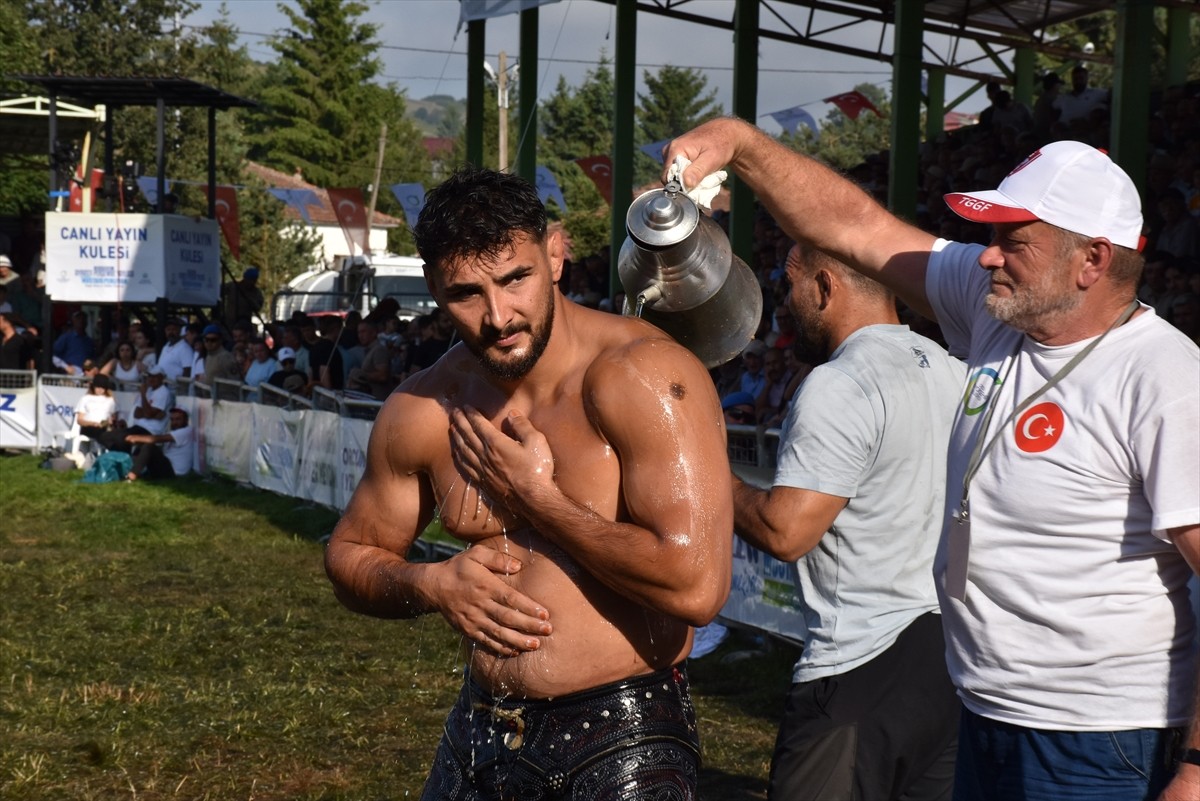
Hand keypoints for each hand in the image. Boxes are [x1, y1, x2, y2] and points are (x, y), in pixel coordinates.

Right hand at [434, 545, 551, 657]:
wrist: (433, 586)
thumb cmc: (459, 567)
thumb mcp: (476, 554)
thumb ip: (497, 558)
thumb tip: (518, 566)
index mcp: (486, 586)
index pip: (511, 599)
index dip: (528, 608)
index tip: (545, 614)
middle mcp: (481, 605)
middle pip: (508, 618)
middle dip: (530, 626)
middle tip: (548, 631)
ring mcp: (474, 619)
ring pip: (499, 633)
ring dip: (519, 640)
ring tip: (536, 645)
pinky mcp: (468, 630)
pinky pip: (486, 641)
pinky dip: (501, 648)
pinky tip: (515, 651)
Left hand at [449, 406, 555, 508]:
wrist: (534, 499)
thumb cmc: (537, 469)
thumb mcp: (536, 441)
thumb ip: (523, 426)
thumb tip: (512, 414)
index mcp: (496, 443)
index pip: (479, 425)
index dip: (471, 414)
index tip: (465, 406)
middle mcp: (485, 455)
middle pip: (468, 435)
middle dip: (460, 422)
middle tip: (453, 412)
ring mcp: (482, 470)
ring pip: (464, 450)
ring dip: (456, 437)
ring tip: (451, 428)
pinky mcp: (483, 482)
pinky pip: (465, 467)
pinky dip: (459, 457)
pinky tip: (456, 453)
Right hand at [662, 117, 747, 191]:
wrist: (726, 133)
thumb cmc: (721, 144)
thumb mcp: (712, 159)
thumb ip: (698, 171)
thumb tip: (686, 184)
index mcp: (675, 149)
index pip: (668, 177)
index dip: (679, 187)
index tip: (694, 191)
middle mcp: (669, 151)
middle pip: (670, 178)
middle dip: (684, 185)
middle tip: (702, 183)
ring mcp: (672, 154)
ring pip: (675, 177)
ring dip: (688, 181)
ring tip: (703, 176)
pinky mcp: (677, 157)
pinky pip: (679, 173)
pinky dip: (689, 177)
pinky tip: (700, 173)